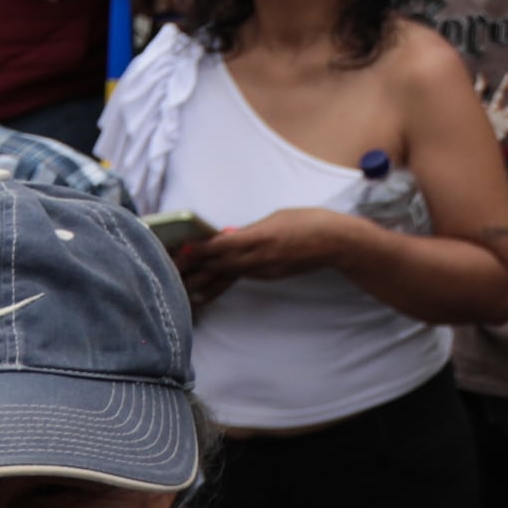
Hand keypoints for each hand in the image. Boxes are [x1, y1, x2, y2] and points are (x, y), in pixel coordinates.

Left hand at [174, 206, 363, 294]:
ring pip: (229, 274)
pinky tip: (209, 288)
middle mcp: (259, 258)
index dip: (198, 250)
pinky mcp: (271, 276)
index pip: (221, 247)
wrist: (335, 242)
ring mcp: (265, 269)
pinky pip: (242, 277)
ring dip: (206, 279)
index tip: (180, 250)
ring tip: (183, 284)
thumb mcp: (275, 218)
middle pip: (220, 265)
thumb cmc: (307, 221)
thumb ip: (250, 230)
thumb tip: (229, 237)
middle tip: (172, 270)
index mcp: (259, 238)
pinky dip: (223, 281)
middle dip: (196, 268)